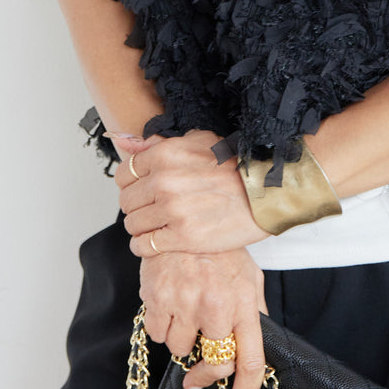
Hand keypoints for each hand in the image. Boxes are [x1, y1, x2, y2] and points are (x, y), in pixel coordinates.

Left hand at [113, 130, 271, 257]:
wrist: (264, 194)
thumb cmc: (234, 168)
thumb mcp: (199, 142)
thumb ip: (158, 143)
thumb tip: (126, 144)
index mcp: (165, 155)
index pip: (124, 174)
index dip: (130, 184)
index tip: (140, 190)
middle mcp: (164, 182)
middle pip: (126, 201)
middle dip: (135, 207)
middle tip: (151, 209)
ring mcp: (172, 211)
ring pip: (133, 225)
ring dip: (141, 227)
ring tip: (156, 225)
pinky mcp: (182, 237)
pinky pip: (144, 245)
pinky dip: (145, 246)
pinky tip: (157, 241)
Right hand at [140, 246, 268, 388]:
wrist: (184, 216)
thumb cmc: (219, 249)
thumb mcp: (248, 276)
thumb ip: (253, 312)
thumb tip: (256, 349)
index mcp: (243, 303)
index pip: (250, 360)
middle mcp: (216, 306)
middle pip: (213, 362)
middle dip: (204, 375)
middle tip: (196, 377)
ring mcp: (185, 302)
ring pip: (179, 349)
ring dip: (181, 339)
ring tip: (185, 311)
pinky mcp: (157, 297)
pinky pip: (155, 333)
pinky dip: (160, 325)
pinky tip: (168, 304)